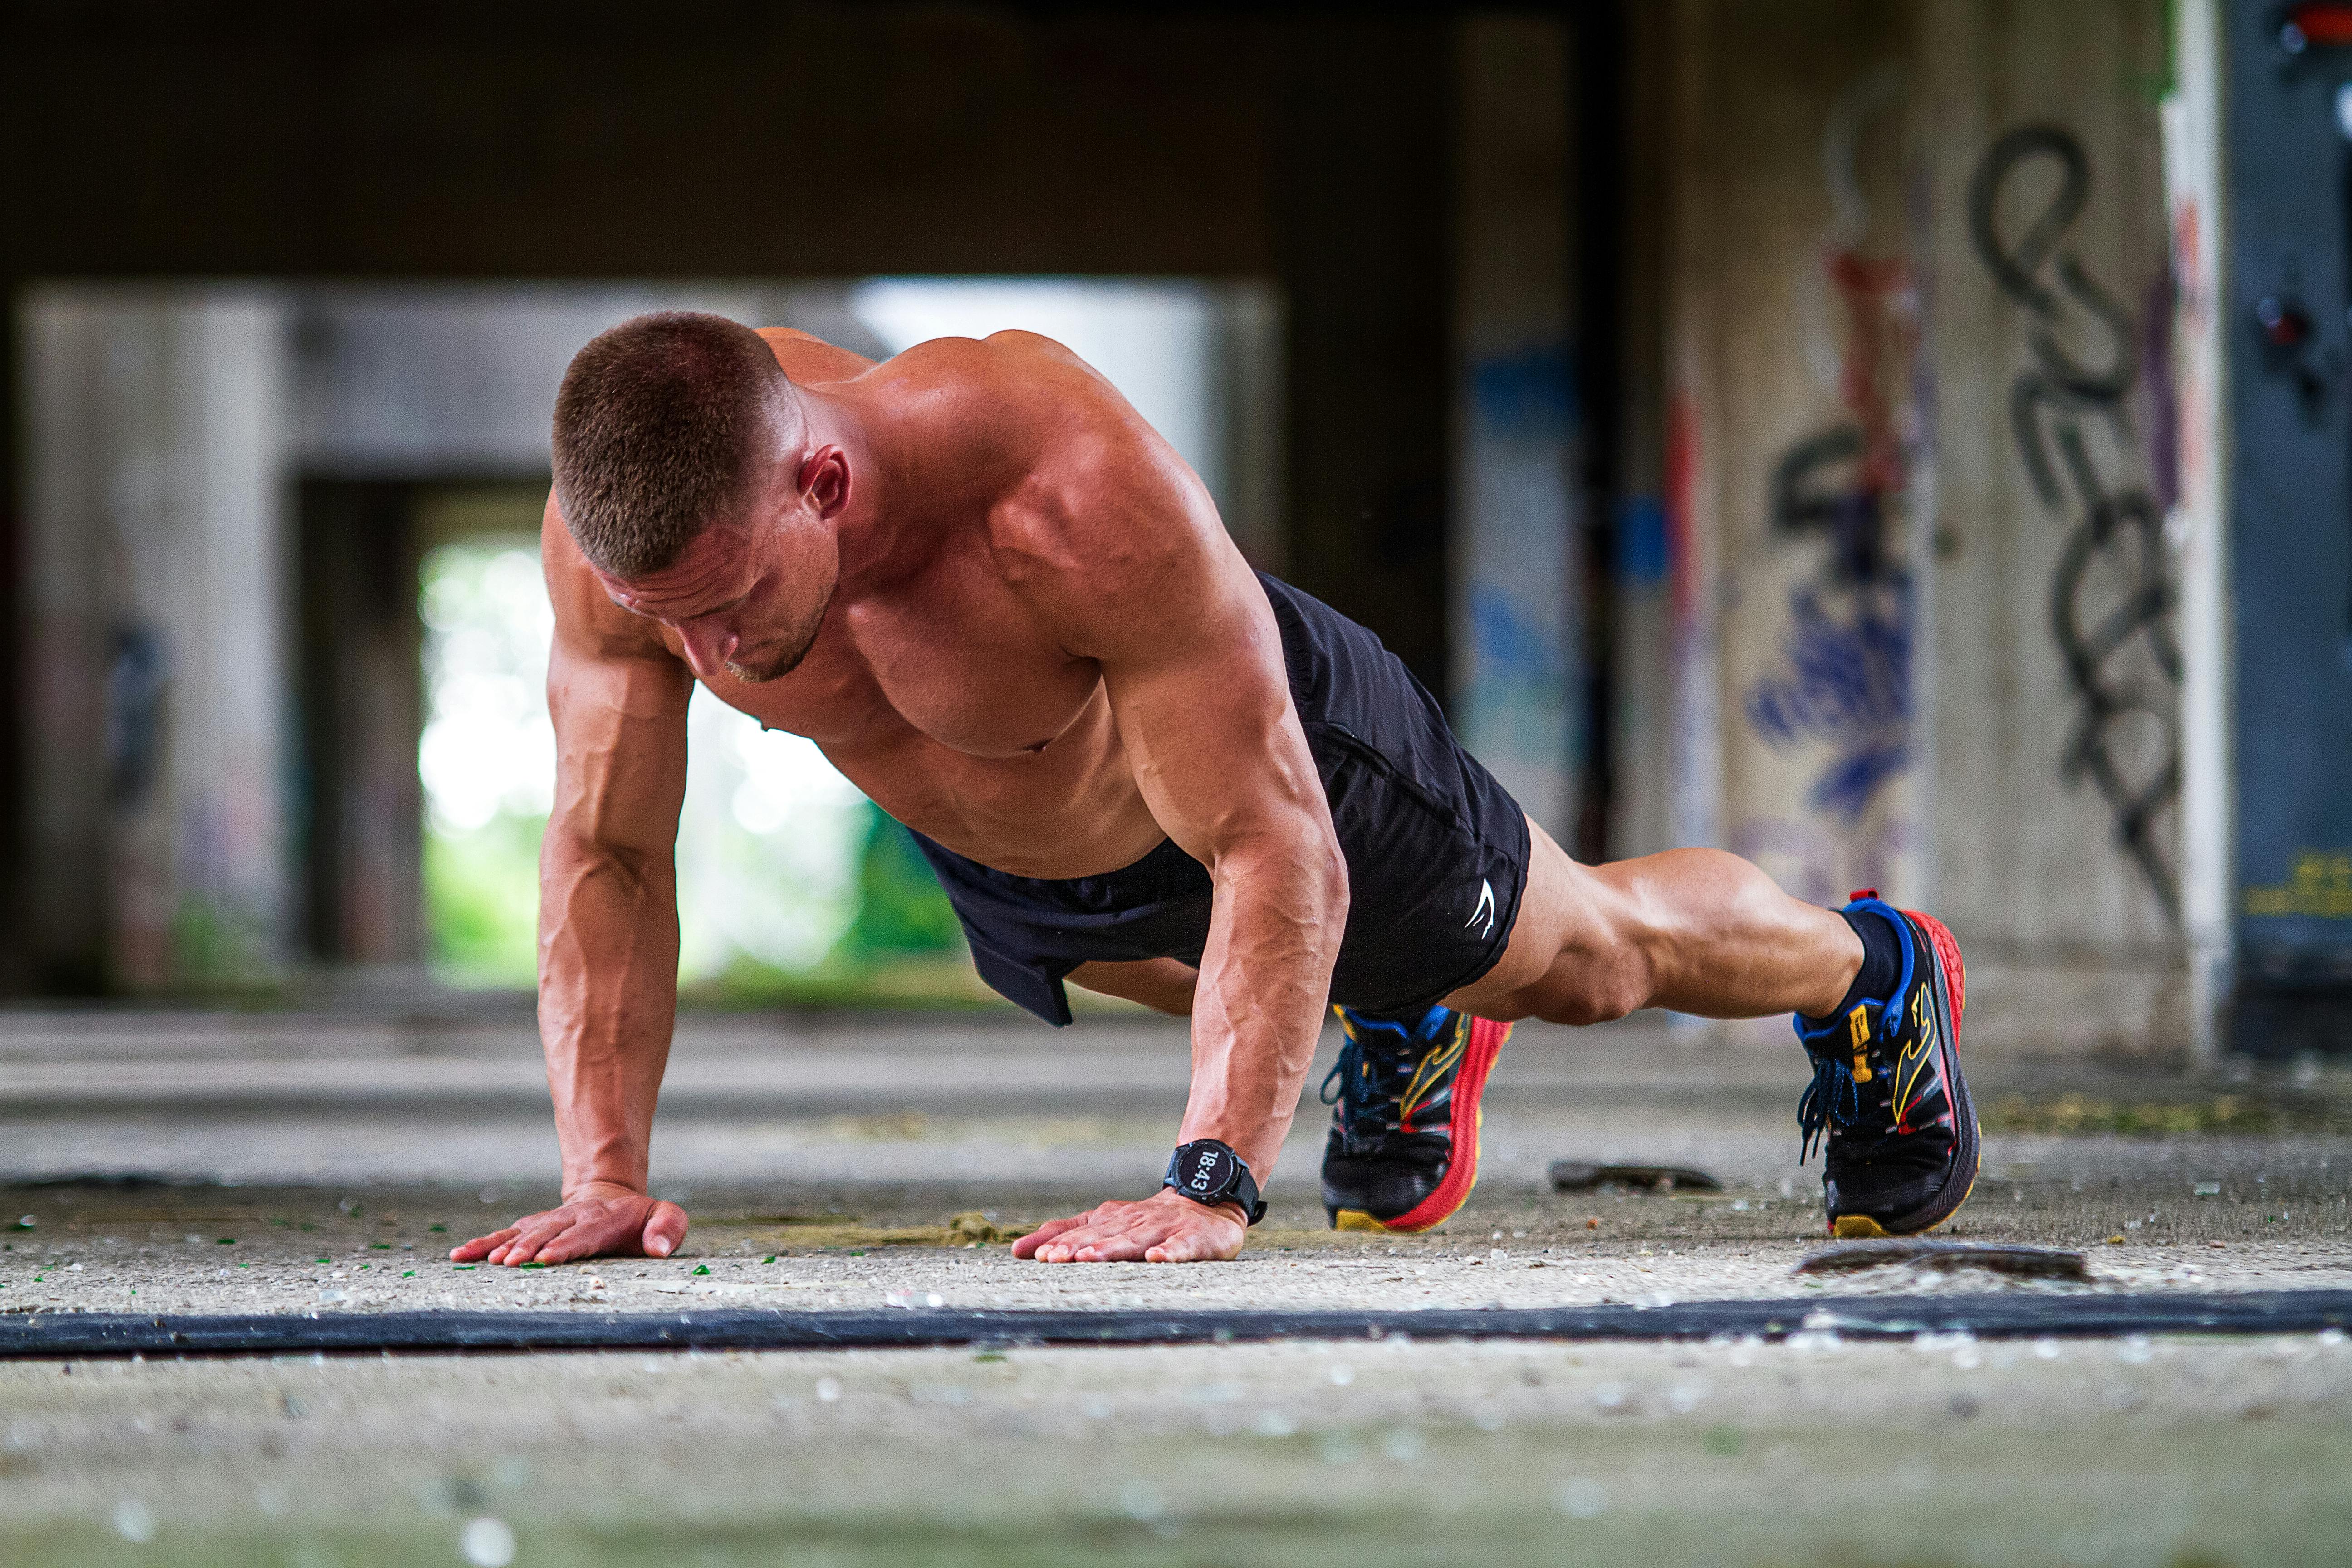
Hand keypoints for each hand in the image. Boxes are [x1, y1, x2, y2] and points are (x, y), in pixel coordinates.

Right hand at [449, 1181, 689, 1266]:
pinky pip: (506, 1233)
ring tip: (484, 1261)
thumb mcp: (665, 1216)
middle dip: (529, 1247)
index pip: (584, 1234)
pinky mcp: (532, 1227)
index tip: (547, 1258)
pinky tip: (461, 1255)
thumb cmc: (641, 1219)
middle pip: (548, 1233)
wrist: (612, 1198)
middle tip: (509, 1263)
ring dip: (503, 1245)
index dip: (565, 1246)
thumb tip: (658, 1248)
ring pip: (523, 1232)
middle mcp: (572, 1218)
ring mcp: (549, 1221)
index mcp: (605, 1220)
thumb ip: (669, 1228)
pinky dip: (483, 1243)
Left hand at [1012, 1188, 1245, 1262]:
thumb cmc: (1147, 1221)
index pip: (1082, 1233)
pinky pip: (1180, 1247)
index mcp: (1111, 1220)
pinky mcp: (1192, 1238)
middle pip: (1103, 1237)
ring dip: (1112, 1249)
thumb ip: (1064, 1234)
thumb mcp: (1104, 1224)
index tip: (1039, 1256)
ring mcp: (1163, 1229)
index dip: (1062, 1244)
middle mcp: (1134, 1223)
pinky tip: (1157, 1260)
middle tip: (1055, 1259)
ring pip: (1134, 1241)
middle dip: (1078, 1248)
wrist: (1206, 1201)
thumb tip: (1017, 1250)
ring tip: (1089, 1258)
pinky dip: (1169, 1253)